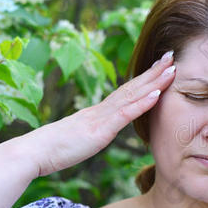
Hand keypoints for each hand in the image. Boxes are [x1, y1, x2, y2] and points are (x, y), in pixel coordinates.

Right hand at [22, 50, 176, 176]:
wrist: (35, 152)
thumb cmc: (58, 147)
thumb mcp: (85, 136)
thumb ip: (98, 128)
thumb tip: (106, 127)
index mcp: (101, 111)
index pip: (127, 91)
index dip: (145, 78)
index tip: (161, 66)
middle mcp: (104, 109)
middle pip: (133, 87)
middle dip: (154, 72)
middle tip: (172, 56)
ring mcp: (103, 117)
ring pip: (132, 95)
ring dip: (154, 82)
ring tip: (171, 69)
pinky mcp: (101, 130)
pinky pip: (125, 114)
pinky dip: (142, 104)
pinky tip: (157, 94)